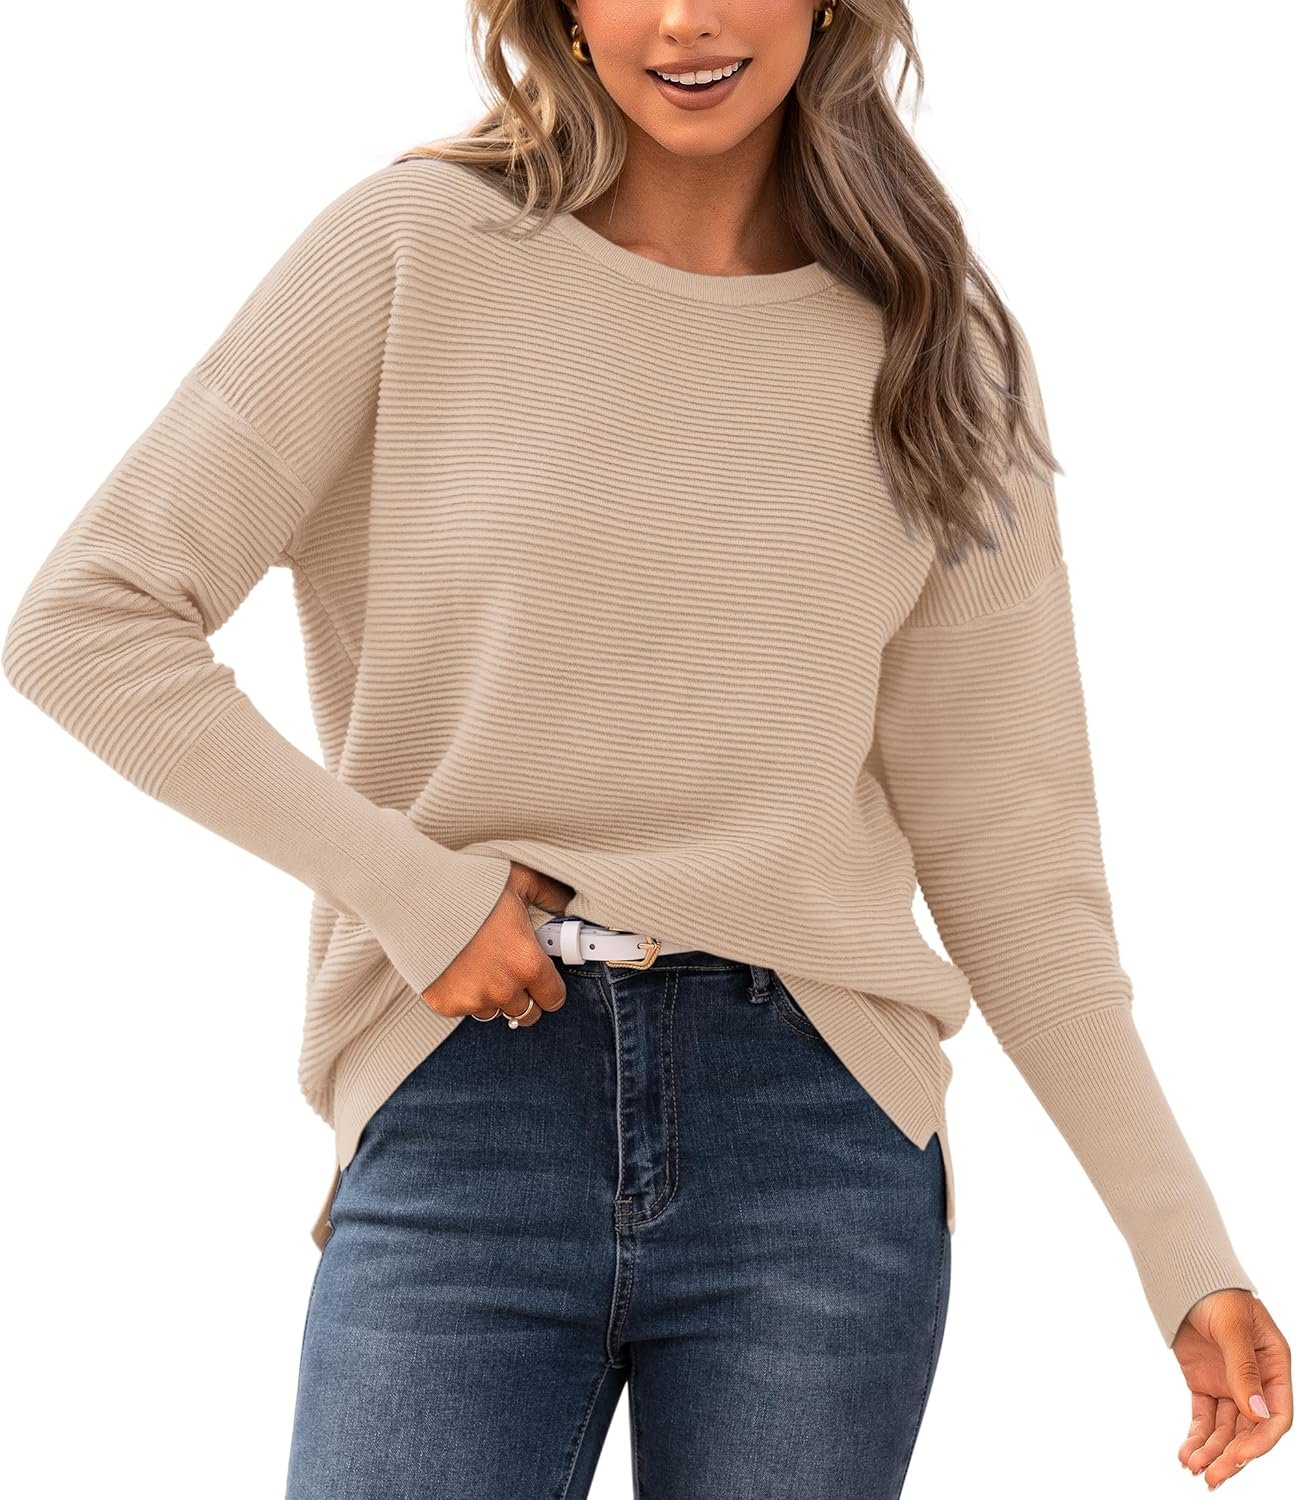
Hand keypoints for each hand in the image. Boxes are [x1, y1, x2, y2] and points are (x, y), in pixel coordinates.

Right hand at [420, 861, 574, 1027]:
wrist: (416, 896)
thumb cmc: (469, 885)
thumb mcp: (520, 879)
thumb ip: (549, 894)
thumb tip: (566, 904)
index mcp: (527, 963)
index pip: (554, 999)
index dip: (551, 989)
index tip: (544, 980)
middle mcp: (503, 989)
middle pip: (526, 1014)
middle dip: (525, 997)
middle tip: (513, 973)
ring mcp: (473, 999)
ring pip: (494, 1011)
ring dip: (494, 996)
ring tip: (483, 966)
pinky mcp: (446, 1003)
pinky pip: (464, 1009)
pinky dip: (464, 994)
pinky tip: (459, 968)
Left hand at [1173, 1289, 1289, 1487]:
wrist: (1184, 1276)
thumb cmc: (1217, 1293)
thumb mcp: (1233, 1328)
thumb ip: (1243, 1369)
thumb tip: (1257, 1415)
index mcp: (1275, 1367)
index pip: (1276, 1416)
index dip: (1259, 1441)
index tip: (1236, 1457)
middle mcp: (1256, 1382)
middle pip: (1249, 1430)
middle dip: (1231, 1456)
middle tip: (1211, 1478)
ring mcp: (1230, 1384)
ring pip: (1226, 1429)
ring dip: (1212, 1451)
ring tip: (1193, 1468)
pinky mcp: (1205, 1384)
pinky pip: (1204, 1417)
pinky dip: (1196, 1436)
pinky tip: (1186, 1453)